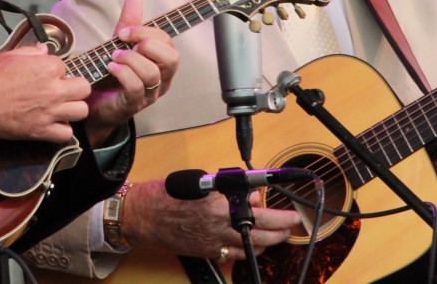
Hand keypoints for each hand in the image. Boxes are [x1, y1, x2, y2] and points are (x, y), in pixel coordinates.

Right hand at [0, 44, 91, 143]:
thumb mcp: (10, 56)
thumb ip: (32, 52)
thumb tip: (44, 50)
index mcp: (47, 68)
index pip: (65, 66)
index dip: (56, 70)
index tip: (46, 74)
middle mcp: (54, 90)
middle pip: (84, 88)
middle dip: (75, 87)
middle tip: (63, 89)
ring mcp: (50, 112)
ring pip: (82, 111)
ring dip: (73, 108)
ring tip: (62, 107)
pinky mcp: (42, 131)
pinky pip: (66, 134)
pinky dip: (62, 130)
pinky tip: (54, 124)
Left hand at [84, 0, 178, 145]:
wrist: (93, 102)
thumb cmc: (111, 75)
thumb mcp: (121, 45)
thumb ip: (129, 23)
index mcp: (161, 63)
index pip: (167, 42)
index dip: (147, 32)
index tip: (124, 31)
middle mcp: (161, 80)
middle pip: (171, 58)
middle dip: (147, 44)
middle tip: (124, 42)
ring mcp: (149, 95)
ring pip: (152, 73)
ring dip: (130, 59)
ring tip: (113, 56)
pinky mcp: (133, 104)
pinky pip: (135, 87)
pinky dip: (122, 72)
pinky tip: (110, 67)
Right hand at [122, 180, 299, 260]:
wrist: (142, 216)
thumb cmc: (165, 195)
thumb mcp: (199, 181)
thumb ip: (228, 188)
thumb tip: (250, 193)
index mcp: (217, 205)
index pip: (258, 208)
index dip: (278, 212)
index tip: (291, 210)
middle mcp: (219, 226)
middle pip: (262, 231)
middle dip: (283, 228)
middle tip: (293, 222)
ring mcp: (214, 243)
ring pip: (253, 246)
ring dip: (271, 240)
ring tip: (281, 233)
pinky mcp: (208, 252)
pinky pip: (237, 255)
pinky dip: (251, 250)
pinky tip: (256, 244)